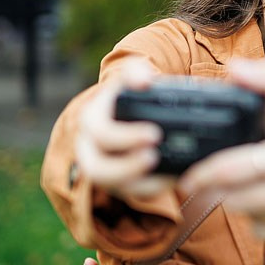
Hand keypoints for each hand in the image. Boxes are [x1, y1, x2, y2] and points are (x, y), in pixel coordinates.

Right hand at [74, 58, 168, 200]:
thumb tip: (143, 80)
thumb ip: (135, 71)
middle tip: (156, 156)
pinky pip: (131, 193)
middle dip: (126, 166)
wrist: (133, 110)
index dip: (124, 137)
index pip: (99, 131)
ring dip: (137, 181)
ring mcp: (103, 168)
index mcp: (93, 120)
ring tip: (164, 171)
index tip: (155, 133)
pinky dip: (153, 187)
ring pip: (112, 186)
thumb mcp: (132, 77)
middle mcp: (91, 148)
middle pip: (96, 168)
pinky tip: (174, 177)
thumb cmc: (133, 93)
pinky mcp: (119, 182)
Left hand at [180, 58, 264, 249]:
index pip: (234, 172)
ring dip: (240, 202)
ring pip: (248, 217)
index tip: (187, 175)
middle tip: (211, 176)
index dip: (203, 174)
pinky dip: (260, 218)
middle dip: (218, 187)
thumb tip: (232, 68)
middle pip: (234, 199)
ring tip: (250, 182)